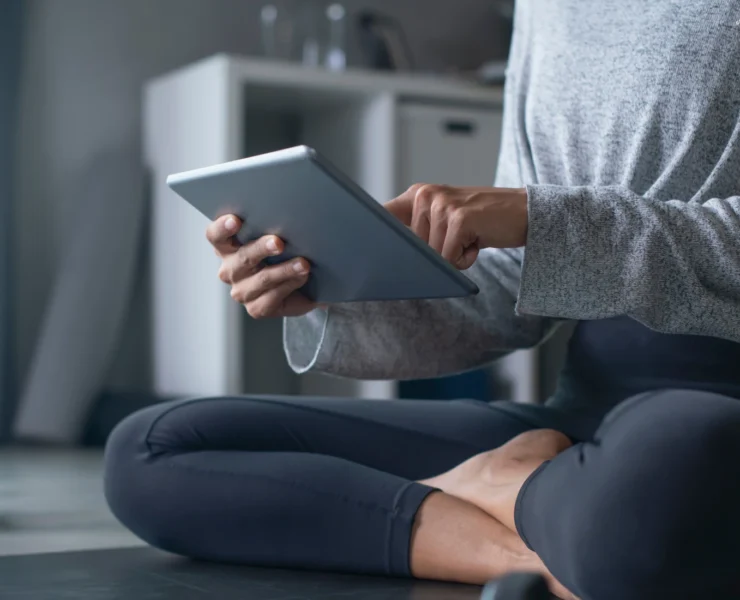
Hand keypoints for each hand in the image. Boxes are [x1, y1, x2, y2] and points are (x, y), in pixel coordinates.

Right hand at [206, 215, 317, 318]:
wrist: (301, 287)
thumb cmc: (285, 255)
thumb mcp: (276, 238)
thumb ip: (272, 229)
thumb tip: (289, 218)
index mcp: (227, 247)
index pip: (215, 236)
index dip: (222, 228)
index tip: (235, 221)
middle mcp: (230, 270)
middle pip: (242, 257)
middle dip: (261, 248)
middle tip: (279, 243)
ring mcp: (241, 291)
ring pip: (262, 278)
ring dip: (285, 269)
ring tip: (303, 263)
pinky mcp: (255, 308)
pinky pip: (272, 296)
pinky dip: (290, 284)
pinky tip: (302, 276)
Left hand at [384, 184, 528, 269]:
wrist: (524, 212)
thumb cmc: (481, 221)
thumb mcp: (444, 218)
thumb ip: (417, 230)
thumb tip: (389, 256)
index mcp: (416, 195)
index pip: (382, 216)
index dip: (371, 235)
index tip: (356, 248)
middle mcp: (425, 195)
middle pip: (410, 249)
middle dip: (434, 255)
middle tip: (458, 238)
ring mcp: (442, 205)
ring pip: (432, 257)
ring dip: (454, 257)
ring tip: (470, 237)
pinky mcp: (459, 219)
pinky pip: (450, 258)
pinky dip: (467, 259)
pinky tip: (478, 240)